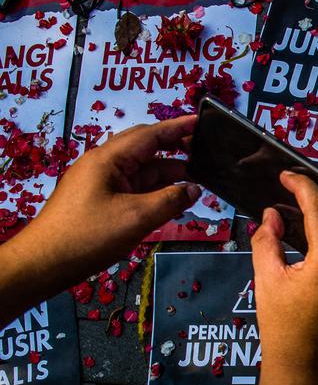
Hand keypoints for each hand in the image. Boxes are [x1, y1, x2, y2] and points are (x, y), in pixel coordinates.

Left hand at [0, 116, 201, 323]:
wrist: (46, 262)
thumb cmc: (89, 235)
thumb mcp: (137, 218)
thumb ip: (170, 201)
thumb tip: (194, 190)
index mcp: (108, 159)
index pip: (149, 135)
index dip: (177, 128)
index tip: (200, 122)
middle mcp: (104, 165)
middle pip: (145, 149)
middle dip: (175, 149)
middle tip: (204, 152)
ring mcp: (102, 183)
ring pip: (142, 171)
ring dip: (168, 175)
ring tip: (198, 181)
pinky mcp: (101, 201)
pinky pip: (134, 189)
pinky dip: (156, 191)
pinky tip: (174, 199)